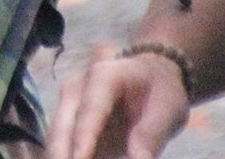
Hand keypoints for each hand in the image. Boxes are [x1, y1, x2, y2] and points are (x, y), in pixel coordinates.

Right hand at [49, 46, 189, 158]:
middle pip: (62, 127)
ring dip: (62, 155)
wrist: (150, 75)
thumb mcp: (168, 108)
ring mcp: (67, 105)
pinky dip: (68, 155)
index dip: (83, 140)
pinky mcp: (67, 122)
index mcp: (103, 77)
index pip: (90, 112)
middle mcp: (76, 88)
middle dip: (61, 153)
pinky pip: (61, 146)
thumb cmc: (161, 89)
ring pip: (56, 139)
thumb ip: (151, 134)